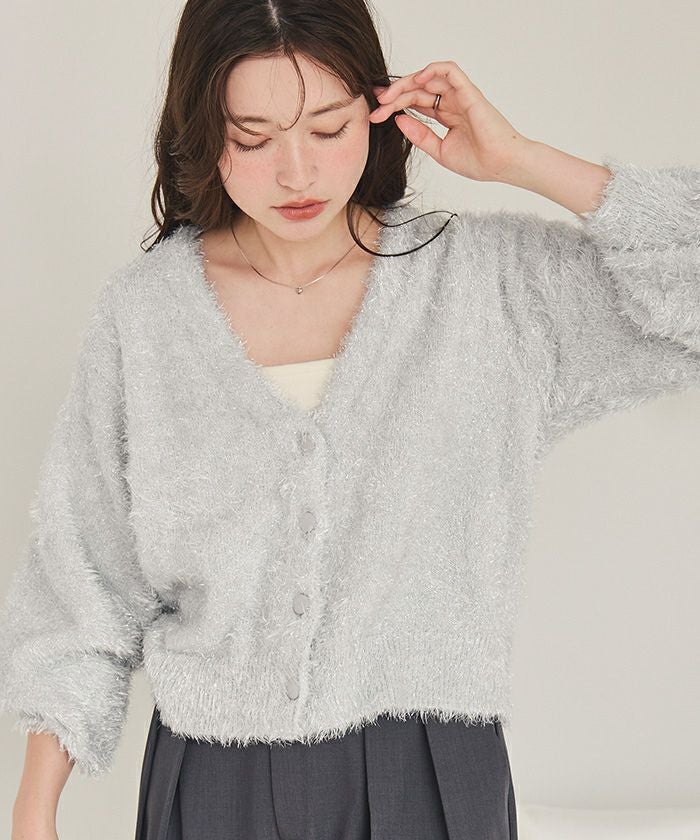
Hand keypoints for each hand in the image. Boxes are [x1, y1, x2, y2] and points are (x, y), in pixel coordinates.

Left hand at [369, 61, 532, 182]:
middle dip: (394, 94)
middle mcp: (452, 102)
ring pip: (429, 78)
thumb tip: (399, 120)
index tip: (376, 114)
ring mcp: (460, 96)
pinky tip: (417, 80)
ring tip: (389, 95)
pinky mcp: (469, 92)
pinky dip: (432, 69)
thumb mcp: (439, 151)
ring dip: (406, 83)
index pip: (416, 102)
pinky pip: (450, 71)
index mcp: (446, 115)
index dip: (394, 104)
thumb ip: (420, 135)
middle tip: (377, 104)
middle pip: (418, 89)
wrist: (501, 165)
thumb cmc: (479, 161)